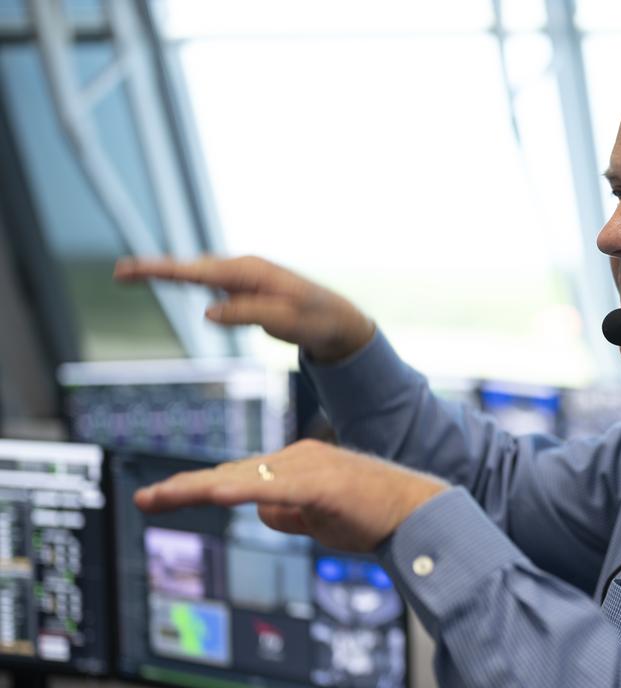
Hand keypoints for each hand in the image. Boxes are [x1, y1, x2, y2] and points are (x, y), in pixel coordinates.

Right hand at [113, 255, 375, 363]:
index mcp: (250, 272)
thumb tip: (206, 312)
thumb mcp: (284, 320)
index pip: (198, 271)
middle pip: (191, 270)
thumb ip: (246, 314)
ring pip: (198, 277)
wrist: (337, 321)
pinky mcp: (243, 291)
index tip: (132, 270)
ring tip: (130, 275)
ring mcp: (242, 279)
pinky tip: (168, 279)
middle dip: (156, 270)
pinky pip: (210, 286)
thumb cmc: (315, 319)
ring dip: (168, 275)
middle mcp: (242, 269)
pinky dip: (187, 282)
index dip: (163, 271)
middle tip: (119, 274)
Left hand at [133, 440, 447, 551]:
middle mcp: (299, 458)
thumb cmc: (374, 518)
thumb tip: (261, 513)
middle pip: (231, 472)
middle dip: (185, 487)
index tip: (163, 497)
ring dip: (198, 488)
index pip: (239, 475)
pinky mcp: (320, 484)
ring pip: (242, 477)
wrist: (419, 516)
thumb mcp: (319, 520)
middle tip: (145, 499)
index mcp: (298, 465)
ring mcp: (309, 468)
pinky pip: (271, 488)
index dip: (199, 486)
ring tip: (161, 497)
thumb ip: (289, 514)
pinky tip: (212, 494)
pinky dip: (239, 490)